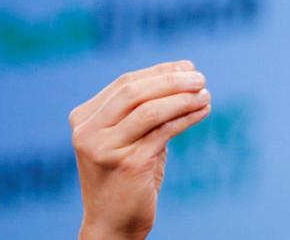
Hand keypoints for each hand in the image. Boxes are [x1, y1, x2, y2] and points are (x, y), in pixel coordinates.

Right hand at [69, 60, 210, 239]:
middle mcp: (88, 131)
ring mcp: (105, 148)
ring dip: (183, 98)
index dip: (160, 71)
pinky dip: (187, 117)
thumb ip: (145, 107)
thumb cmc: (126, 174)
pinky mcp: (127, 164)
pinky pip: (164, 132)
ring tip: (206, 93)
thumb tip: (185, 72)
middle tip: (200, 78)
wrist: (113, 222)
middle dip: (171, 80)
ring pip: (150, 110)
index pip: (125, 83)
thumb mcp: (130, 136)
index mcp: (84, 118)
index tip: (188, 67)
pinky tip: (203, 111)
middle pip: (135, 92)